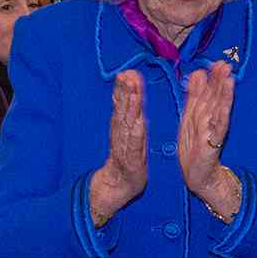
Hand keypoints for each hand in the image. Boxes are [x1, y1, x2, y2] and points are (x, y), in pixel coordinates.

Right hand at [90, 70, 148, 224]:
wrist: (118, 185)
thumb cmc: (128, 158)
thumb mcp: (131, 133)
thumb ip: (131, 114)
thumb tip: (132, 94)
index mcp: (124, 126)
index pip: (124, 104)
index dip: (125, 88)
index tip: (128, 72)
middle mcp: (122, 133)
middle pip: (123, 109)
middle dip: (125, 91)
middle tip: (127, 74)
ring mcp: (125, 145)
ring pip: (127, 123)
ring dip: (129, 107)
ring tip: (132, 92)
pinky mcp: (131, 159)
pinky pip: (133, 144)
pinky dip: (135, 133)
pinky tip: (138, 122)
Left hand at [178, 62, 236, 203]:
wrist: (197, 173)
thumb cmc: (194, 146)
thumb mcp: (190, 116)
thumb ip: (194, 96)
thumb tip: (198, 73)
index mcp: (203, 111)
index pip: (209, 90)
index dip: (213, 77)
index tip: (218, 62)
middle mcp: (210, 118)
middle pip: (216, 97)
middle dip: (220, 81)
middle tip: (225, 65)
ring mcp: (213, 130)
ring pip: (219, 109)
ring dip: (224, 94)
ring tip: (228, 78)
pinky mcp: (213, 142)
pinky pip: (218, 126)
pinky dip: (221, 114)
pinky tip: (224, 105)